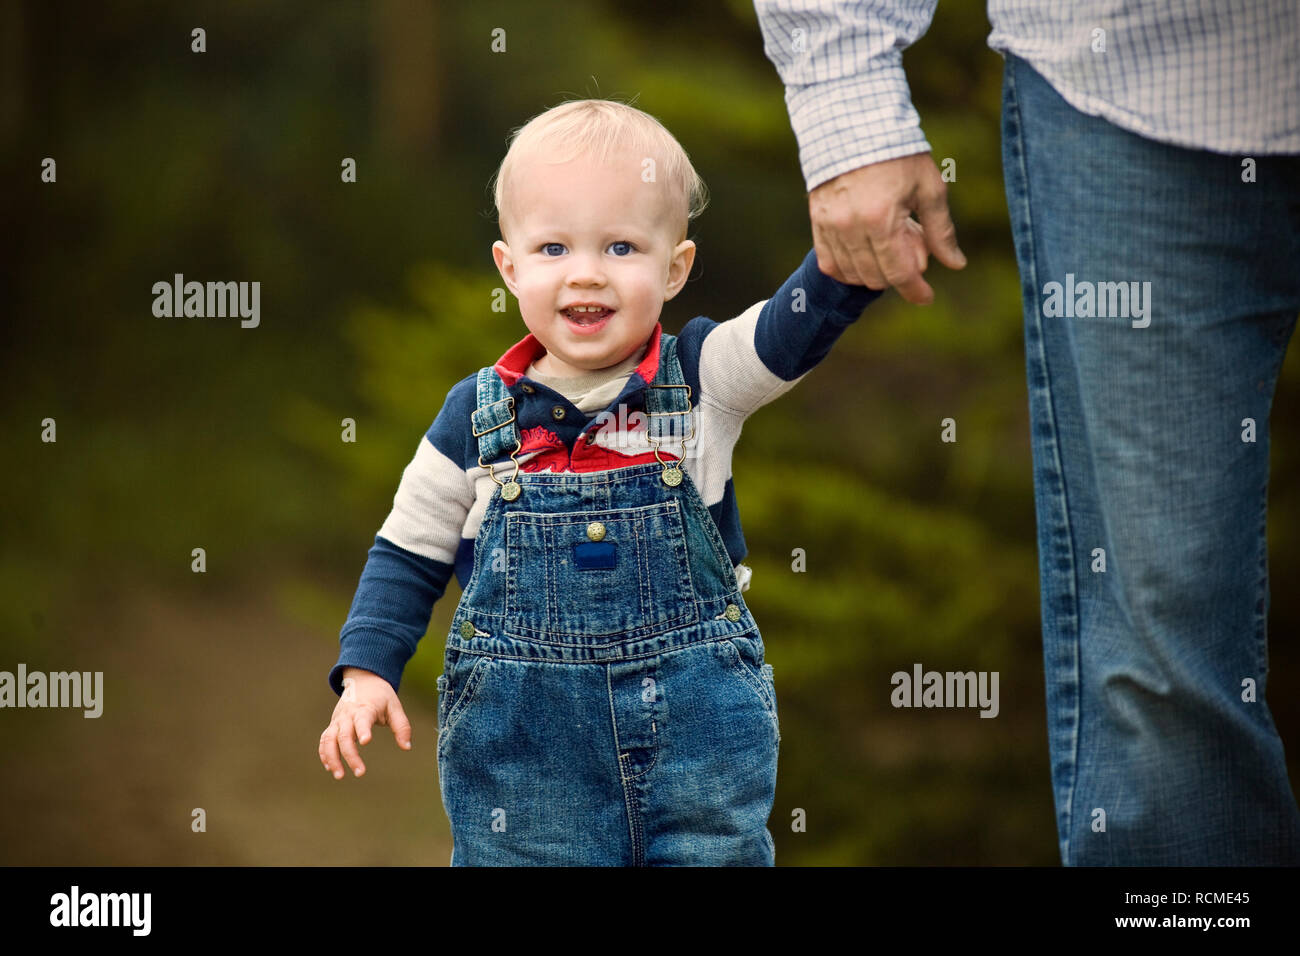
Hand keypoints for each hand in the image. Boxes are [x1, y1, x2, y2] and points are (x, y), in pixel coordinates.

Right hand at [318, 667, 411, 778]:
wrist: (363, 680)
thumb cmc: (381, 696)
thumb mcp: (394, 707)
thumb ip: (401, 727)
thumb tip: (407, 747)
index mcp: (365, 708)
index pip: (362, 719)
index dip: (363, 730)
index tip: (366, 742)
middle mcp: (348, 715)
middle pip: (344, 736)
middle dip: (350, 755)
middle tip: (361, 772)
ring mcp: (338, 720)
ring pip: (329, 740)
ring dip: (332, 758)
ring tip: (340, 776)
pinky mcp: (333, 725)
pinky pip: (324, 740)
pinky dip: (325, 754)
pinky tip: (330, 768)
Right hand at [809, 153, 966, 303]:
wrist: (853, 125)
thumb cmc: (898, 154)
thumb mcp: (928, 188)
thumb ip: (940, 230)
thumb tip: (956, 264)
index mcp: (882, 219)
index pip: (898, 272)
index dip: (914, 290)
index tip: (926, 297)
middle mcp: (851, 227)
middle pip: (876, 277)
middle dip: (898, 274)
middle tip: (913, 250)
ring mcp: (830, 226)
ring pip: (852, 274)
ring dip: (874, 271)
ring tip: (890, 245)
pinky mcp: (817, 222)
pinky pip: (829, 263)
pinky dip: (848, 268)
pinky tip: (864, 256)